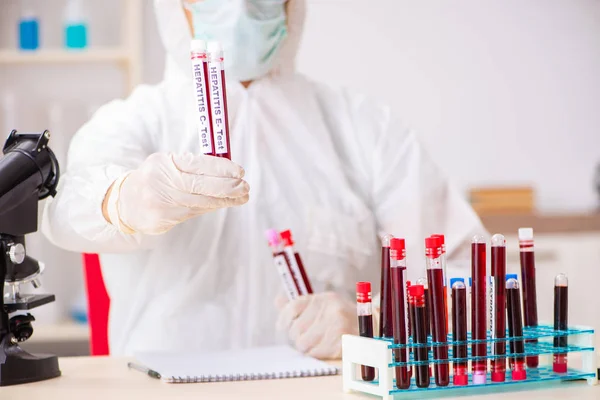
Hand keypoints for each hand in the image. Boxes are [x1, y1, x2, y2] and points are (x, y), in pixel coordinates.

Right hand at [105, 153, 248, 234]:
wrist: (124, 202)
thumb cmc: (155, 178)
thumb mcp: (168, 162)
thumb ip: (193, 164)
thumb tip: (227, 170)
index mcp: (164, 163)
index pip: (199, 165)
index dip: (222, 169)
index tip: (240, 172)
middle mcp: (163, 183)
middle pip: (203, 187)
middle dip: (228, 188)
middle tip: (246, 188)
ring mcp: (162, 204)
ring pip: (202, 203)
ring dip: (225, 200)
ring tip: (241, 197)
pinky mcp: (163, 221)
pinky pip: (194, 213)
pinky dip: (211, 207)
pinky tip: (223, 203)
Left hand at [276, 292, 357, 359]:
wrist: (371, 329)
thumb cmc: (341, 317)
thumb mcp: (323, 305)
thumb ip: (300, 304)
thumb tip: (278, 300)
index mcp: (323, 299)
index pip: (293, 307)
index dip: (283, 318)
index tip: (281, 325)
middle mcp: (330, 310)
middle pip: (296, 329)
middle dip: (298, 336)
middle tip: (308, 335)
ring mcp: (336, 327)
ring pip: (303, 344)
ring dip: (306, 346)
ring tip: (316, 342)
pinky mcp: (340, 343)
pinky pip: (315, 353)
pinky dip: (316, 353)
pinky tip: (324, 348)